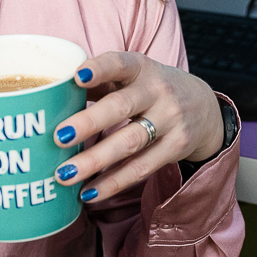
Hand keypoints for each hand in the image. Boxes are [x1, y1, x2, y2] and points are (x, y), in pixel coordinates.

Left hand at [52, 52, 223, 202]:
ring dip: (95, 160)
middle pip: (122, 106)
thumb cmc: (152, 89)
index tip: (76, 77)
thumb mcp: (132, 76)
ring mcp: (171, 119)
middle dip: (89, 122)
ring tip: (64, 174)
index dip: (99, 69)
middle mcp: (158, 91)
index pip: (119, 63)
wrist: (204, 107)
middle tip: (58, 137)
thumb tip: (53, 94)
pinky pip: (141, 168)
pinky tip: (88, 192)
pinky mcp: (176, 146)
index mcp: (141, 67)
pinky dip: (113, 182)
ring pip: (130, 142)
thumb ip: (98, 82)